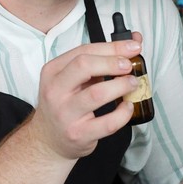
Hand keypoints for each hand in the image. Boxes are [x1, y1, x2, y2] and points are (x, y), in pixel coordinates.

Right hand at [26, 36, 141, 160]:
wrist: (49, 139)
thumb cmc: (65, 104)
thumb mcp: (72, 79)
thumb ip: (100, 61)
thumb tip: (132, 44)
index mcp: (53, 71)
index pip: (83, 51)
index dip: (112, 47)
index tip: (133, 48)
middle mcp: (55, 91)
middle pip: (84, 66)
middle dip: (112, 62)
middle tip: (129, 65)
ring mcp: (66, 114)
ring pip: (97, 94)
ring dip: (121, 85)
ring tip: (132, 83)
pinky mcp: (79, 134)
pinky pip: (107, 123)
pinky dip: (123, 113)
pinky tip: (128, 106)